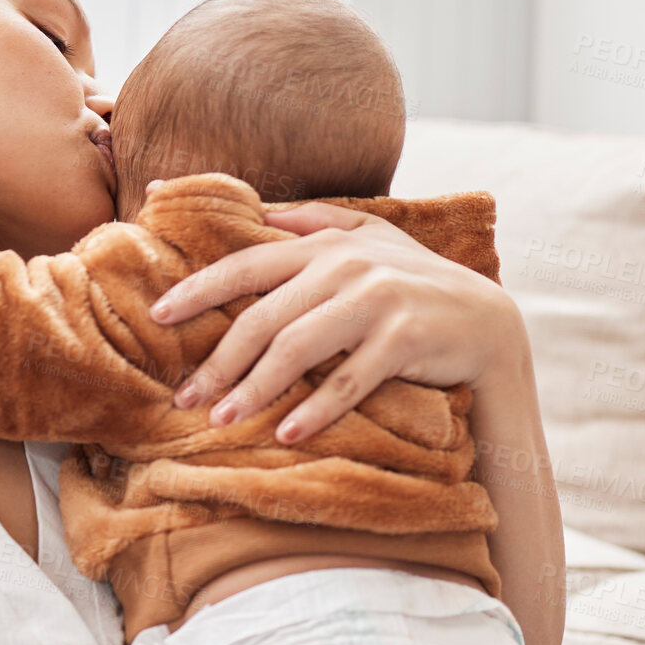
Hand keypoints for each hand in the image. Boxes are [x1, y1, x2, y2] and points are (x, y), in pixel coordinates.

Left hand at [148, 198, 525, 444]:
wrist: (488, 322)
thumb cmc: (416, 282)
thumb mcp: (372, 237)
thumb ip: (315, 221)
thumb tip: (258, 212)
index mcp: (326, 245)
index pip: (246, 265)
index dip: (198, 289)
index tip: (157, 315)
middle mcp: (346, 268)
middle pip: (263, 318)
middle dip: (218, 362)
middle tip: (184, 399)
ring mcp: (377, 302)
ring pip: (297, 350)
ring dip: (255, 389)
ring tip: (222, 421)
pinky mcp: (404, 339)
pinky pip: (348, 381)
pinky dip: (315, 409)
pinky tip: (286, 433)